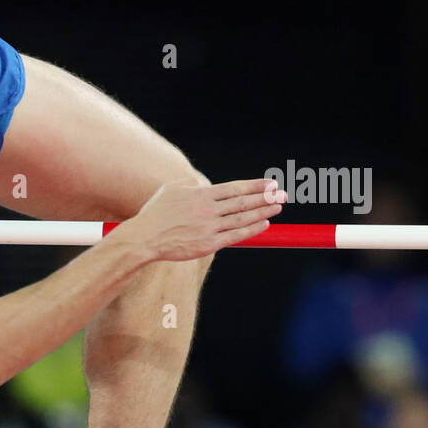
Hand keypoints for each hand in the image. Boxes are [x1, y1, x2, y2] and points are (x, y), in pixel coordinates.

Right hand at [116, 178, 286, 261]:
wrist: (144, 238)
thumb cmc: (154, 214)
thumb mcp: (171, 190)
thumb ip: (190, 185)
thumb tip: (202, 183)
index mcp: (201, 194)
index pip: (235, 188)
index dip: (255, 186)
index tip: (270, 183)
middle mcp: (208, 209)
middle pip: (243, 202)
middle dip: (266, 197)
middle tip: (283, 195)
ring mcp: (209, 227)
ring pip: (242, 218)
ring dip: (264, 212)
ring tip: (278, 207)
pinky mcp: (208, 244)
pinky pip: (235, 235)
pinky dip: (252, 229)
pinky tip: (264, 224)